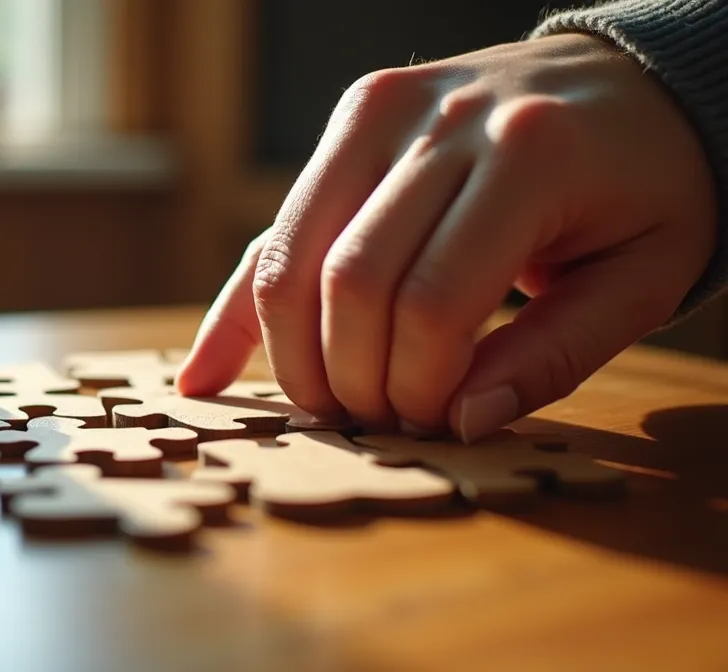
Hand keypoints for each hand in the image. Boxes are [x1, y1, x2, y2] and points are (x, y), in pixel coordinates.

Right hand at [177, 34, 716, 440]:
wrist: (631, 80)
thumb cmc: (644, 187)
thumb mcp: (641, 280)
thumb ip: (554, 355)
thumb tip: (460, 423)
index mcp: (529, 155)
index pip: (432, 302)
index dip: (419, 384)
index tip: (438, 420)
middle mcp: (439, 120)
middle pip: (349, 281)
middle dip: (352, 379)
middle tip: (381, 421)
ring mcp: (381, 110)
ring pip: (291, 257)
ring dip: (293, 355)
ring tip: (325, 407)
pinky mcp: (350, 118)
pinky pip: (276, 229)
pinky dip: (238, 310)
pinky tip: (204, 378)